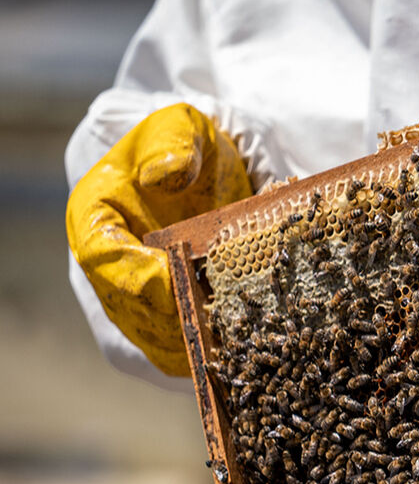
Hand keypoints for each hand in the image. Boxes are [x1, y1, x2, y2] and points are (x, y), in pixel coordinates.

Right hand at [66, 103, 250, 375]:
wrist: (197, 175)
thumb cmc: (182, 148)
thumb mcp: (178, 125)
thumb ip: (171, 142)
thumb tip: (165, 173)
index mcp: (95, 224)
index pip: (107, 262)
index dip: (141, 277)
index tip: (178, 277)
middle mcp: (109, 277)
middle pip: (138, 318)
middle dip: (185, 321)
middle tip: (233, 321)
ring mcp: (138, 309)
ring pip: (164, 348)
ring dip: (206, 349)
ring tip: (252, 341)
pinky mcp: (170, 328)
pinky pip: (188, 356)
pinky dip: (220, 358)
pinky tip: (258, 350)